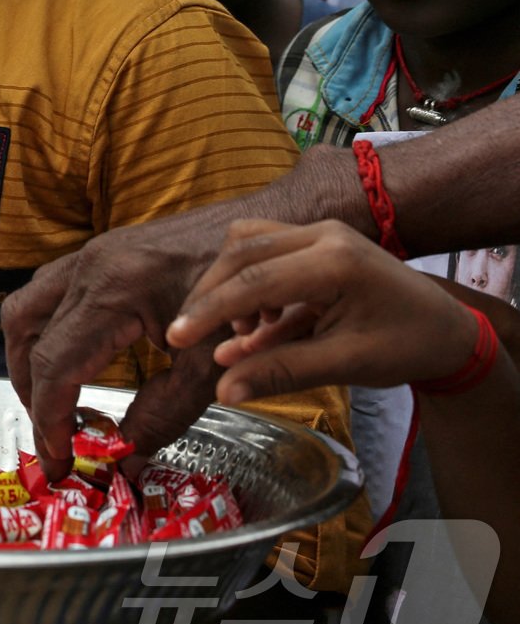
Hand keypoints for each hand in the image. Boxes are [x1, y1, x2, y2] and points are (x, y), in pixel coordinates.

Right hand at [2, 204, 233, 477]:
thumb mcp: (212, 366)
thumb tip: (126, 461)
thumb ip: (164, 415)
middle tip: (53, 437)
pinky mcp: (100, 253)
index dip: (49, 420)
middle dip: (32, 395)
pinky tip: (71, 360)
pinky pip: (47, 293)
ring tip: (51, 402)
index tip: (58, 461)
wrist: (275, 229)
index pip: (56, 364)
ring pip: (26, 309)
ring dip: (29, 359)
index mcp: (114, 291)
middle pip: (28, 336)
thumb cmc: (251, 296)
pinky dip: (44, 332)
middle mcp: (90, 266)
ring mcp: (91, 254)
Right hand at [166, 219, 476, 401]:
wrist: (446, 329)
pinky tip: (258, 327)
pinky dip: (247, 284)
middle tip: (186, 335)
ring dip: (228, 285)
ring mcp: (319, 232)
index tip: (176, 339)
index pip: (255, 281)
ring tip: (239, 336)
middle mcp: (324, 234)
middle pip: (242, 251)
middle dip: (209, 295)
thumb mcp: (346, 365)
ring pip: (248, 244)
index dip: (209, 310)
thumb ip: (282, 372)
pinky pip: (263, 251)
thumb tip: (223, 392)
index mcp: (337, 261)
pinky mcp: (315, 240)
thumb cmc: (406, 346)